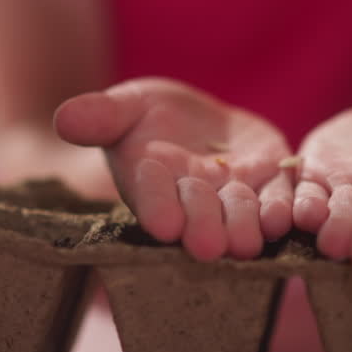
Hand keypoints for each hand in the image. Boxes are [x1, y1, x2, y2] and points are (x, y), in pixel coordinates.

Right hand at [55, 78, 292, 259]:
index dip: (157, 208)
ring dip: (245, 227)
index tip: (163, 224)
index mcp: (151, 183)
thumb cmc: (146, 116)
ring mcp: (235, 196)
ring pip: (242, 216)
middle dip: (205, 227)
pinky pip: (282, 200)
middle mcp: (193, 200)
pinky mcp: (271, 184)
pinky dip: (285, 210)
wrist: (194, 121)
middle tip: (209, 244)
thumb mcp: (124, 106)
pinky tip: (287, 217)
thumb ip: (100, 115)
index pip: (151, 197)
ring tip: (246, 240)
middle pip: (200, 214)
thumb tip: (63, 119)